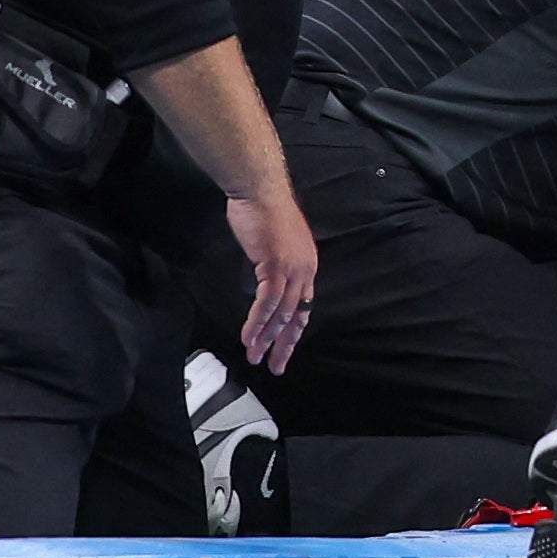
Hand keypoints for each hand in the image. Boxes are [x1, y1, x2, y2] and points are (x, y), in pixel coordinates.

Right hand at [225, 181, 318, 370]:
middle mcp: (306, 270)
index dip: (293, 331)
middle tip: (276, 366)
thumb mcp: (273, 247)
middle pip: (298, 315)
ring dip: (266, 338)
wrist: (260, 191)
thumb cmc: (263, 214)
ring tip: (254, 356)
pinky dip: (257, 322)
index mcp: (307, 266)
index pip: (303, 306)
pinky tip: (248, 337)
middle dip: (284, 344)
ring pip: (281, 313)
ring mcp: (293, 268)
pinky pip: (267, 302)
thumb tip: (262, 288)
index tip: (283, 349)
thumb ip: (273, 269)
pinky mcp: (276, 265)